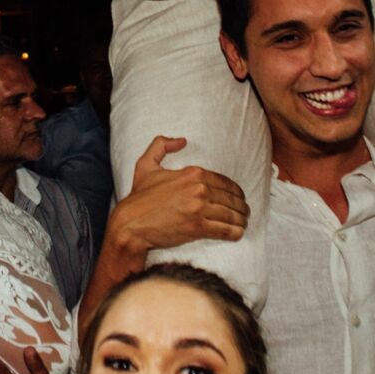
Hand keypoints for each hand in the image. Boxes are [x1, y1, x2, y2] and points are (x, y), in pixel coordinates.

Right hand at [107, 137, 247, 254]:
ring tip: (243, 223)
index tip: (239, 198)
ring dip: (241, 220)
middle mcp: (199, 189)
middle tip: (244, 212)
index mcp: (193, 173)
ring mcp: (199, 209)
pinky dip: (235, 232)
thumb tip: (181, 140)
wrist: (130, 223)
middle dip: (241, 206)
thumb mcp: (145, 164)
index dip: (236, 191)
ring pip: (231, 214)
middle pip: (232, 198)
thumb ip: (161, 145)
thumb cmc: (139, 196)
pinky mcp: (198, 228)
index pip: (225, 182)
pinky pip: (225, 230)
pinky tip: (238, 233)